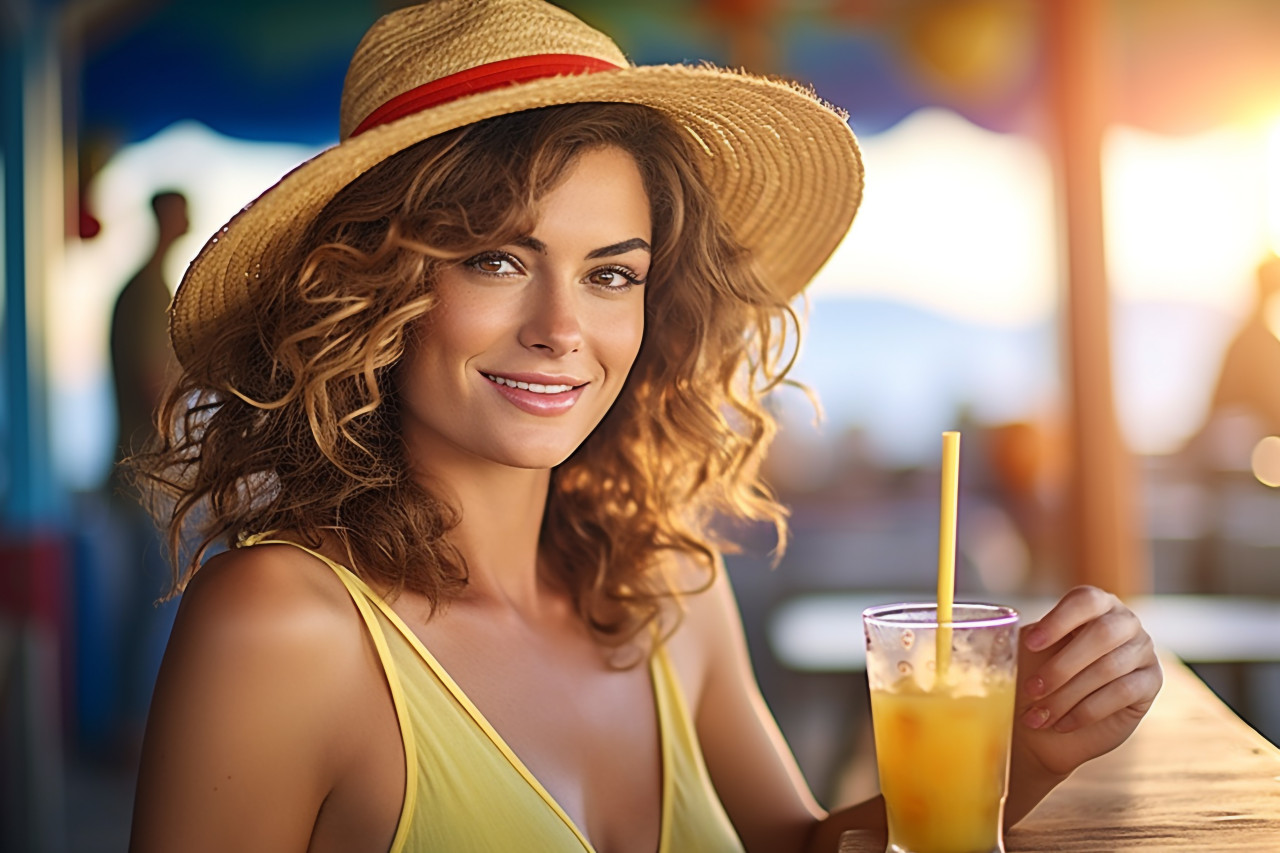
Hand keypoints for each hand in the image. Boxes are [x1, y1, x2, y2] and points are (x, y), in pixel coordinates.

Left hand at [1012, 586, 1162, 777]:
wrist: (1050, 723)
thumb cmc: (1037, 676)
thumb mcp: (1027, 653)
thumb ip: (1025, 637)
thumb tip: (1004, 631)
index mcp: (1095, 603)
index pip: (1085, 600)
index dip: (1058, 621)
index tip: (1030, 644)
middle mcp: (1124, 622)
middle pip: (1101, 634)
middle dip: (1061, 666)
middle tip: (1032, 689)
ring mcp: (1143, 650)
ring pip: (1109, 669)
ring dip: (1068, 695)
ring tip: (1039, 715)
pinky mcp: (1151, 683)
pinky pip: (1122, 693)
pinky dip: (1086, 711)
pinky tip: (1062, 723)